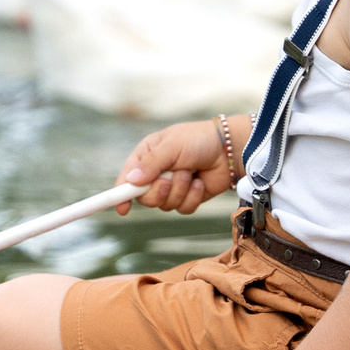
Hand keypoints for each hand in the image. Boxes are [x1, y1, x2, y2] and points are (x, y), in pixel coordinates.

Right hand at [114, 115, 245, 214]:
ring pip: (165, 205)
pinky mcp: (188, 198)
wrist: (229, 149)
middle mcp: (156, 174)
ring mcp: (172, 187)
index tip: (121, 209)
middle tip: (169, 180)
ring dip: (180, 190)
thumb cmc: (198, 140)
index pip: (126, 179)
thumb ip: (151, 163)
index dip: (120, 194)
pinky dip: (192, 197)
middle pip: (145, 198)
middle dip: (159, 191)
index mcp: (146, 157)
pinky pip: (183, 209)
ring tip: (190, 173)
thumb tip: (131, 180)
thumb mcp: (172, 146)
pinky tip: (200, 182)